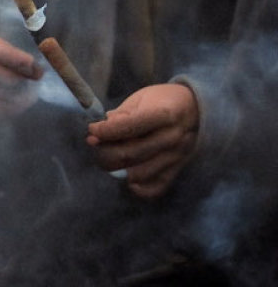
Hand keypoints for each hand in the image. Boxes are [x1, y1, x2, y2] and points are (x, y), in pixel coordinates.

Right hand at [0, 33, 43, 116]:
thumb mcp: (17, 69)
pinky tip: (1, 110)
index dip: (14, 59)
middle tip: (30, 93)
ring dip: (4, 96)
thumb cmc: (5, 81)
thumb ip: (26, 66)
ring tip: (19, 103)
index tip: (34, 69)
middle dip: (11, 81)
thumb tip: (37, 71)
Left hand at [87, 83, 198, 199]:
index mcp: (163, 114)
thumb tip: (100, 130)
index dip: (104, 131)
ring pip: (139, 172)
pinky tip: (127, 180)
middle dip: (104, 151)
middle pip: (130, 153)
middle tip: (93, 144)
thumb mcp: (142, 98)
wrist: (196, 109)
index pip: (127, 127)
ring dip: (116, 168)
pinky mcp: (178, 169)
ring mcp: (176, 157)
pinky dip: (140, 189)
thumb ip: (122, 115)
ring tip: (106, 157)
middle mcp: (172, 138)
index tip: (92, 129)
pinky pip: (157, 187)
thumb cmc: (163, 100)